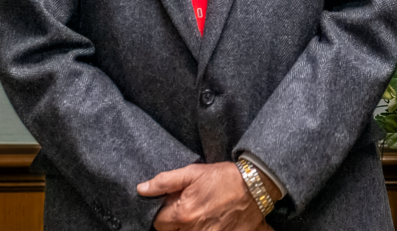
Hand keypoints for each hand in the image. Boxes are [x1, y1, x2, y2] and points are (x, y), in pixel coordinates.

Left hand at [137, 161, 269, 230]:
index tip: (175, 203)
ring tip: (202, 213)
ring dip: (190, 226)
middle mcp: (192, 230)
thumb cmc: (224, 177)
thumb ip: (165, 181)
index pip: (158, 223)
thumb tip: (141, 189)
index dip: (165, 212)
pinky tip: (211, 220)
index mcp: (182, 214)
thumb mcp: (194, 172)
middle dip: (176, 222)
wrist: (256, 186)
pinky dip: (205, 229)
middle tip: (189, 208)